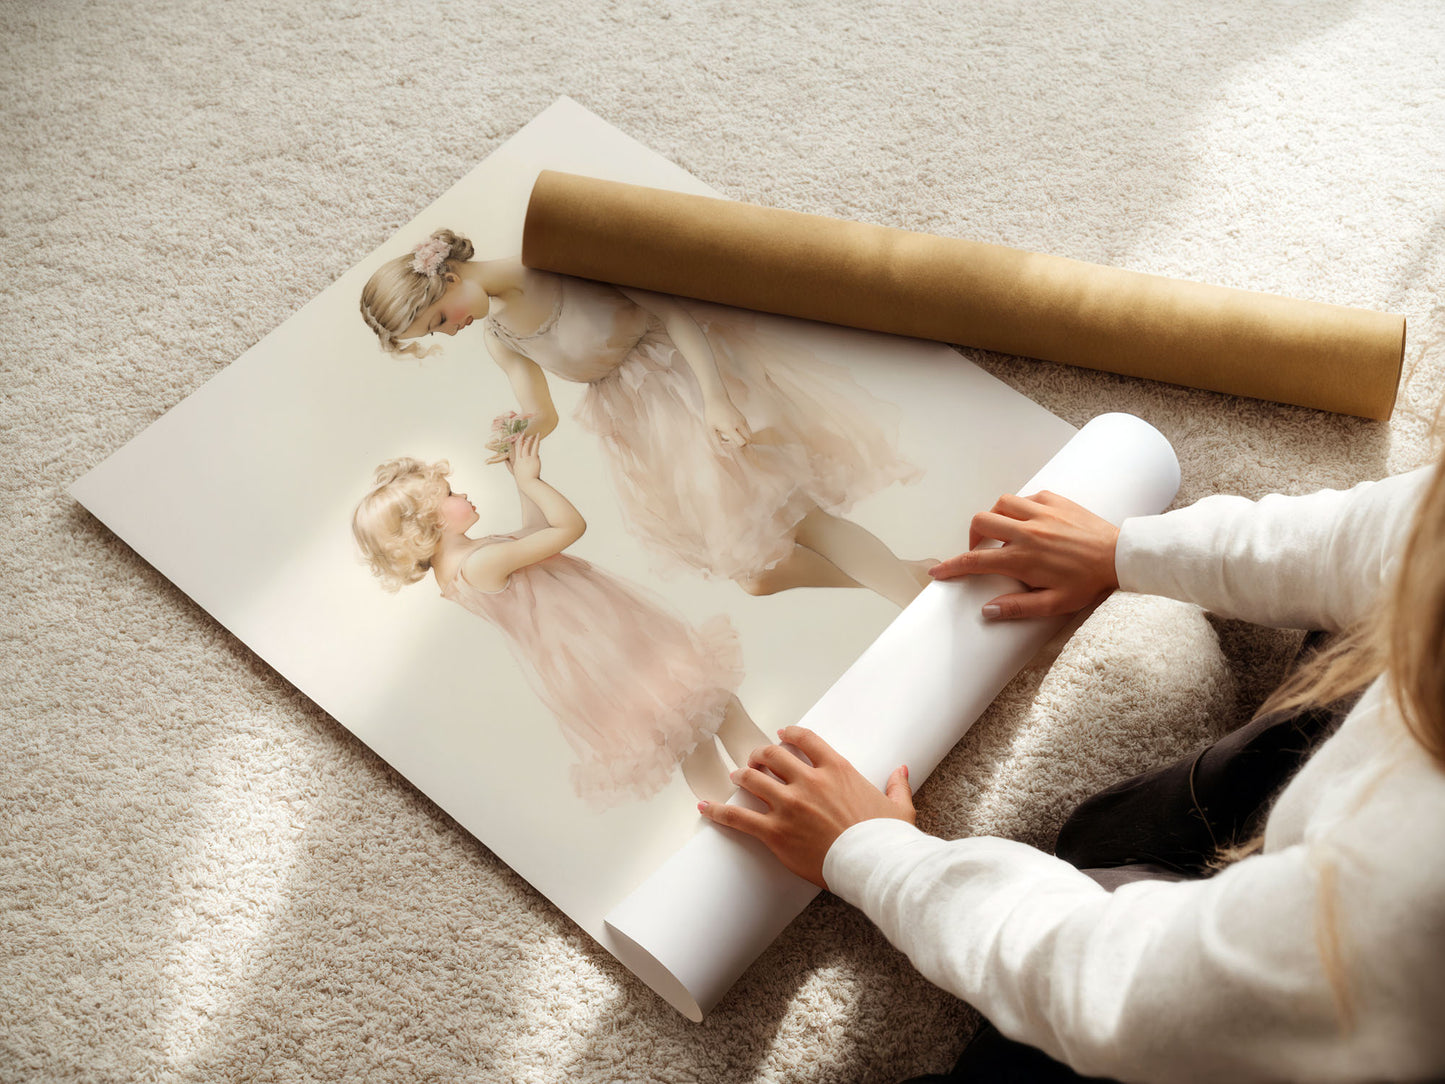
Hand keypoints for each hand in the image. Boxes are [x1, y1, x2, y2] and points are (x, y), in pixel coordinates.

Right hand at [507, 433, 541, 480]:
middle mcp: (521, 459)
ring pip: (527, 446)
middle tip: (524, 432)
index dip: (516, 443)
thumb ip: (510, 466)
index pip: (515, 450)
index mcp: (516, 462)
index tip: (517, 437)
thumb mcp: (515, 472)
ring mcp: (527, 458)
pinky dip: (536, 443)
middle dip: (522, 438)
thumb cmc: (523, 480)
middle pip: (520, 446)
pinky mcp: (534, 459)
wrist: (528, 483)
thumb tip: (506, 461)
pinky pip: (535, 449)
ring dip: (530, 439)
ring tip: (533, 434)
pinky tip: (538, 438)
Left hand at [697, 725, 914, 889]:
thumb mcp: (899, 807)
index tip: (781, 735)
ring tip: (734, 777)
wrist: (875, 866)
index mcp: (837, 770)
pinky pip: (739, 817)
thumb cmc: (887, 839)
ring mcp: (789, 805)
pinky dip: (718, 811)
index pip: (805, 740)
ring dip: (741, 776)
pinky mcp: (776, 832)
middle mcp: (809, 781)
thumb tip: (901, 770)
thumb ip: (897, 785)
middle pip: (773, 756)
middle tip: (754, 759)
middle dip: (760, 755)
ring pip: (753, 779)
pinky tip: (705, 806)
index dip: (789, 735)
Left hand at [704, 398, 751, 446]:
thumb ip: (716, 442)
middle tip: (731, 441)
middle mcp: (739, 424)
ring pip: (750, 435)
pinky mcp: (743, 418)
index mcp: (730, 428)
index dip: (737, 447)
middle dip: (742, 444)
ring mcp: (742, 420)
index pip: (742, 442)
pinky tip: (734, 431)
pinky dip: (744, 433)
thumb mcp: (710, 429)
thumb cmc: (711, 414)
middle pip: (748, 440)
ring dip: (743, 439)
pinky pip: (748, 430)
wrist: (717, 398)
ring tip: (732, 436)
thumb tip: (722, 453)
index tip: (729, 444)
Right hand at [929, 490, 1118, 619]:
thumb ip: (1018, 607)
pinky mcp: (1055, 500)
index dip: (951, 567)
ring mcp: (1041, 512)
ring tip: (1003, 533)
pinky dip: (1020, 507)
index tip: (938, 572)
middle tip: (981, 550)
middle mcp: (1027, 531)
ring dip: (995, 517)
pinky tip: (1029, 521)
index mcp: (1023, 558)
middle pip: (981, 522)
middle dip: (972, 536)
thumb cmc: (1089, 582)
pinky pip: (1027, 497)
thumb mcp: (1054, 604)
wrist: (1120, 556)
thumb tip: (987, 611)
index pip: (975, 561)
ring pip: (1001, 503)